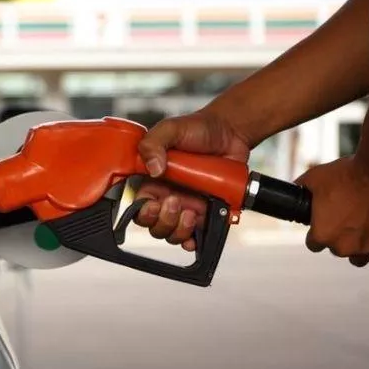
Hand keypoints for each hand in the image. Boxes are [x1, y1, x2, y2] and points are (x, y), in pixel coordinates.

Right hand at [134, 110, 251, 249]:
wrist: (230, 132)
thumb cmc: (197, 129)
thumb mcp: (170, 128)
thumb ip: (153, 144)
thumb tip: (153, 170)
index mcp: (152, 182)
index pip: (138, 208)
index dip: (143, 213)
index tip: (154, 204)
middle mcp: (166, 197)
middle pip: (154, 226)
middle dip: (163, 221)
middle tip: (175, 202)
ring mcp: (187, 207)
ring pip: (173, 234)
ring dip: (179, 230)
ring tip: (191, 211)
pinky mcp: (206, 212)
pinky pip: (196, 236)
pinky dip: (194, 239)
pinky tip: (196, 230)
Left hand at [295, 156, 368, 269]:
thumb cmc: (347, 175)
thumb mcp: (314, 178)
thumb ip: (301, 188)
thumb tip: (293, 189)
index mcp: (322, 235)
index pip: (314, 245)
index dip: (318, 232)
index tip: (324, 223)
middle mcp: (343, 247)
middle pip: (337, 250)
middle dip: (339, 237)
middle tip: (346, 219)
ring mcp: (367, 248)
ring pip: (358, 258)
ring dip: (358, 248)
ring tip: (362, 231)